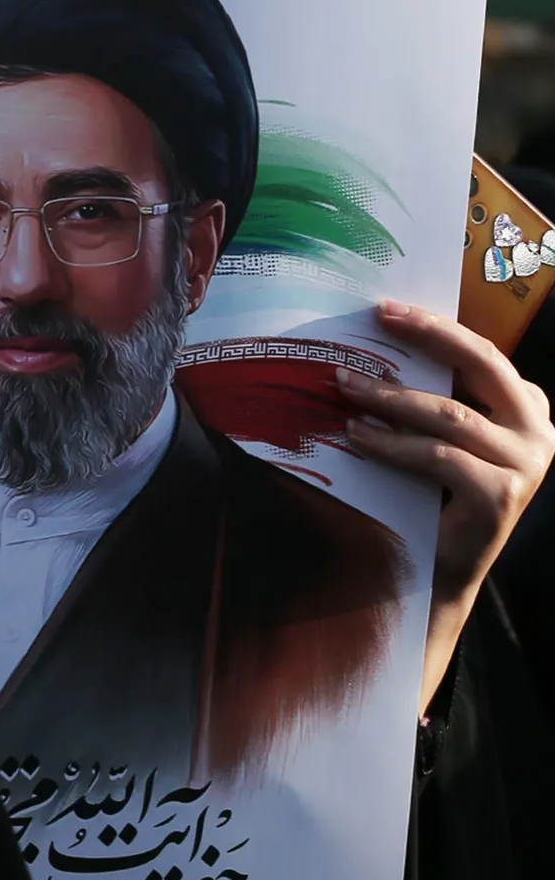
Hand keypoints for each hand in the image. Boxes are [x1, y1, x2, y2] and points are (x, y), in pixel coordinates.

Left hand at [337, 300, 554, 716]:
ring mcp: (527, 463)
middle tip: (375, 321)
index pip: (481, 353)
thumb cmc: (429, 494)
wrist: (437, 570)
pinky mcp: (502, 495)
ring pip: (449, 415)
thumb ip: (429, 395)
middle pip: (481, 366)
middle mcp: (538, 429)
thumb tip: (372, 348)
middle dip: (426, 337)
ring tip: (344, 387)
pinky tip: (357, 437)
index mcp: (526, 406)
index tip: (385, 309)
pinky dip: (393, 445)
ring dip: (390, 399)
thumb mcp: (436, 434)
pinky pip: (439, 457)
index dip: (435, 327)